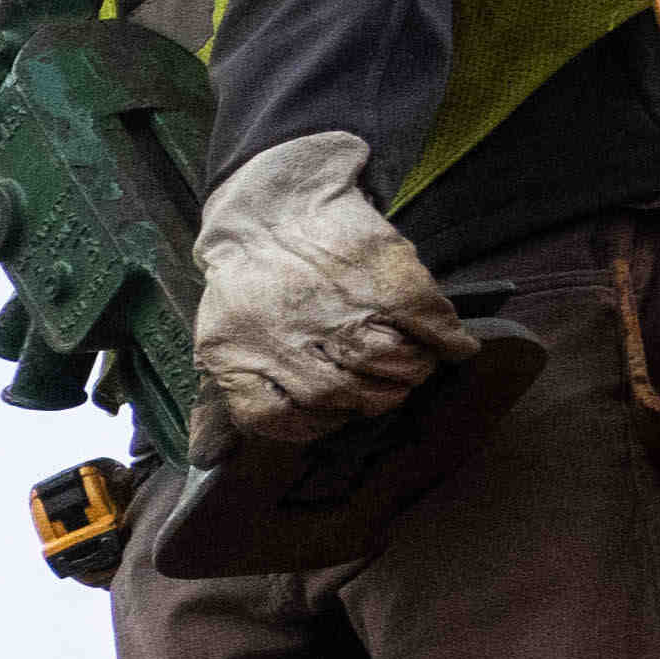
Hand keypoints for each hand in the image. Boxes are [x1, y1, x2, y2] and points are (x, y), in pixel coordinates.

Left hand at [190, 130, 470, 449]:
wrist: (277, 199)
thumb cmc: (250, 279)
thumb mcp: (221, 336)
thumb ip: (224, 394)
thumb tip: (205, 459)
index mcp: (237, 353)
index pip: (279, 418)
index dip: (315, 424)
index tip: (334, 414)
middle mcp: (286, 336)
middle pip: (346, 395)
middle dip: (374, 399)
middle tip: (385, 388)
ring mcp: (337, 307)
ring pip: (391, 365)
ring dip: (411, 371)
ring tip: (412, 364)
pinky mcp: (385, 277)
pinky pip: (428, 324)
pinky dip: (448, 342)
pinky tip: (453, 347)